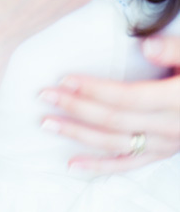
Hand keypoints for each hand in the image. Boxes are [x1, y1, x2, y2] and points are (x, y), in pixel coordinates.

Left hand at [40, 35, 179, 171]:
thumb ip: (174, 49)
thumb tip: (146, 45)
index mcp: (177, 100)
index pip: (126, 97)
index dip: (94, 89)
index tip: (65, 79)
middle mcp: (171, 127)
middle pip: (114, 120)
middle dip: (76, 108)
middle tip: (44, 95)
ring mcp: (167, 144)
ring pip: (116, 144)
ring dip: (78, 134)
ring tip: (47, 123)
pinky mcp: (164, 153)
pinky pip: (129, 164)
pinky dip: (99, 166)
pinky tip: (72, 164)